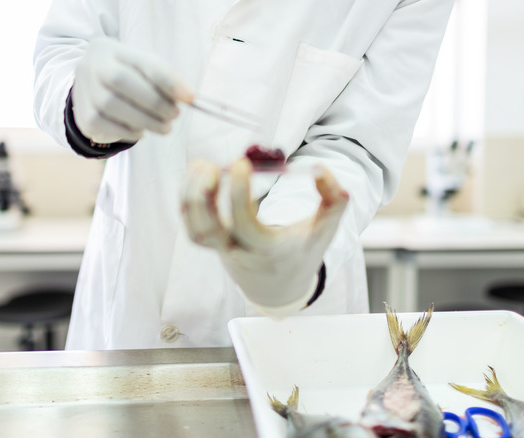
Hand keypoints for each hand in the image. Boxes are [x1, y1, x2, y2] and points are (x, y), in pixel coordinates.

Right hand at [72, 38, 192, 143]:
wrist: (91, 95)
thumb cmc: (127, 80)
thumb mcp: (144, 72)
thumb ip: (165, 80)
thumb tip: (189, 97)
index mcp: (111, 49)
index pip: (142, 61)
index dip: (168, 80)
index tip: (190, 97)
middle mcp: (92, 65)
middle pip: (122, 80)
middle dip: (154, 101)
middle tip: (174, 115)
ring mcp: (84, 91)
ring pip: (113, 105)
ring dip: (145, 120)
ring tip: (164, 127)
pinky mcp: (84, 117)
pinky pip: (108, 126)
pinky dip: (130, 131)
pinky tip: (142, 131)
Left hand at [180, 158, 348, 317]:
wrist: (279, 285)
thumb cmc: (302, 251)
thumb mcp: (325, 229)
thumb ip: (334, 199)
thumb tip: (321, 168)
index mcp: (267, 249)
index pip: (245, 224)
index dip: (239, 193)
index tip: (241, 163)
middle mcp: (239, 252)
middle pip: (209, 231)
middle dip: (205, 195)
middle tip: (214, 164)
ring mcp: (221, 250)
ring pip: (195, 229)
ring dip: (191, 194)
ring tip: (203, 164)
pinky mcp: (210, 244)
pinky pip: (190, 225)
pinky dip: (188, 199)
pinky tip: (199, 174)